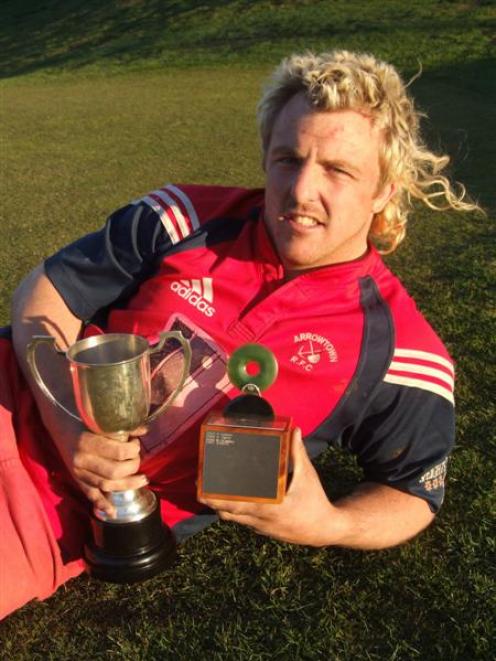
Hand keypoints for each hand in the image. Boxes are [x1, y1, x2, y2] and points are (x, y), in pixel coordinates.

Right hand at [55, 423, 148, 517]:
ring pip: (106, 485)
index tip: (136, 444)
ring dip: (127, 485)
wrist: (61, 428)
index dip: (132, 449)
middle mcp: (81, 460)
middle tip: (138, 459)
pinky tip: (113, 511)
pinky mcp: (77, 481)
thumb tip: (144, 430)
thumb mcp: (100, 421)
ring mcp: (78, 473)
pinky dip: (102, 504)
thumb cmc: (85, 423)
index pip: (118, 451)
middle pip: (114, 471)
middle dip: (132, 466)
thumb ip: (121, 427)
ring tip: (143, 480)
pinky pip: (91, 495)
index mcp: (86, 441)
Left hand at [199, 428, 339, 545]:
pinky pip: (241, 520)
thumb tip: (294, 429)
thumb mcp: (307, 475)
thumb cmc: (315, 500)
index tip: (202, 485)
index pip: (235, 504)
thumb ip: (298, 452)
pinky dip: (231, 510)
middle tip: (199, 483)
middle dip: (210, 499)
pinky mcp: (262, 530)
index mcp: (268, 506)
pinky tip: (227, 498)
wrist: (324, 529)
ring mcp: (260, 527)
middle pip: (226, 512)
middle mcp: (260, 519)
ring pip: (232, 517)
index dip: (216, 497)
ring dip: (219, 505)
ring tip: (207, 488)